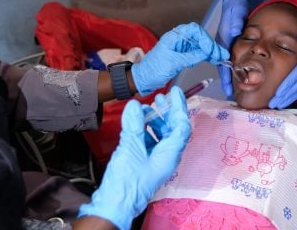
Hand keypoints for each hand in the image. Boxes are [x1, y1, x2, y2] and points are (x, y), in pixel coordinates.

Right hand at [78, 87, 190, 229]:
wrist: (115, 204)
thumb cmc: (126, 182)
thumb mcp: (130, 148)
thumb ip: (134, 125)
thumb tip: (135, 105)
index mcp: (170, 154)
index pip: (181, 126)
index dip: (179, 107)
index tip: (174, 92)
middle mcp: (167, 157)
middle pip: (173, 129)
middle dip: (167, 112)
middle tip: (160, 98)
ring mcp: (157, 161)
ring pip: (162, 135)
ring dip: (156, 120)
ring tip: (146, 109)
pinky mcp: (146, 163)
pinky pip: (151, 142)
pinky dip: (146, 130)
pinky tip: (137, 123)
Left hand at [132, 22, 228, 95]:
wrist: (143, 80)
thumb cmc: (153, 69)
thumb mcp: (173, 63)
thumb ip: (191, 57)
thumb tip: (207, 53)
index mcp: (174, 36)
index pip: (194, 30)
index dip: (205, 38)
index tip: (211, 49)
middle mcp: (179, 40)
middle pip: (199, 37)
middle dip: (211, 45)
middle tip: (221, 55)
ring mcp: (181, 48)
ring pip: (200, 45)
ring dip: (211, 51)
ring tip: (221, 58)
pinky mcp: (183, 56)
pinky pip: (197, 53)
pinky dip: (206, 56)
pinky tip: (213, 60)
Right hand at [216, 0, 249, 96]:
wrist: (235, 2)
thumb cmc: (234, 9)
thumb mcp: (235, 16)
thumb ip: (235, 25)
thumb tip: (236, 32)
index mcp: (222, 43)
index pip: (223, 65)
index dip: (227, 79)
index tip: (229, 92)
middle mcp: (223, 47)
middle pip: (226, 68)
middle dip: (229, 83)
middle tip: (234, 97)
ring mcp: (228, 46)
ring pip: (230, 65)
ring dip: (234, 78)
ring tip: (238, 91)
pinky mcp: (233, 44)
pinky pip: (236, 60)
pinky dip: (238, 70)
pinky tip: (244, 76)